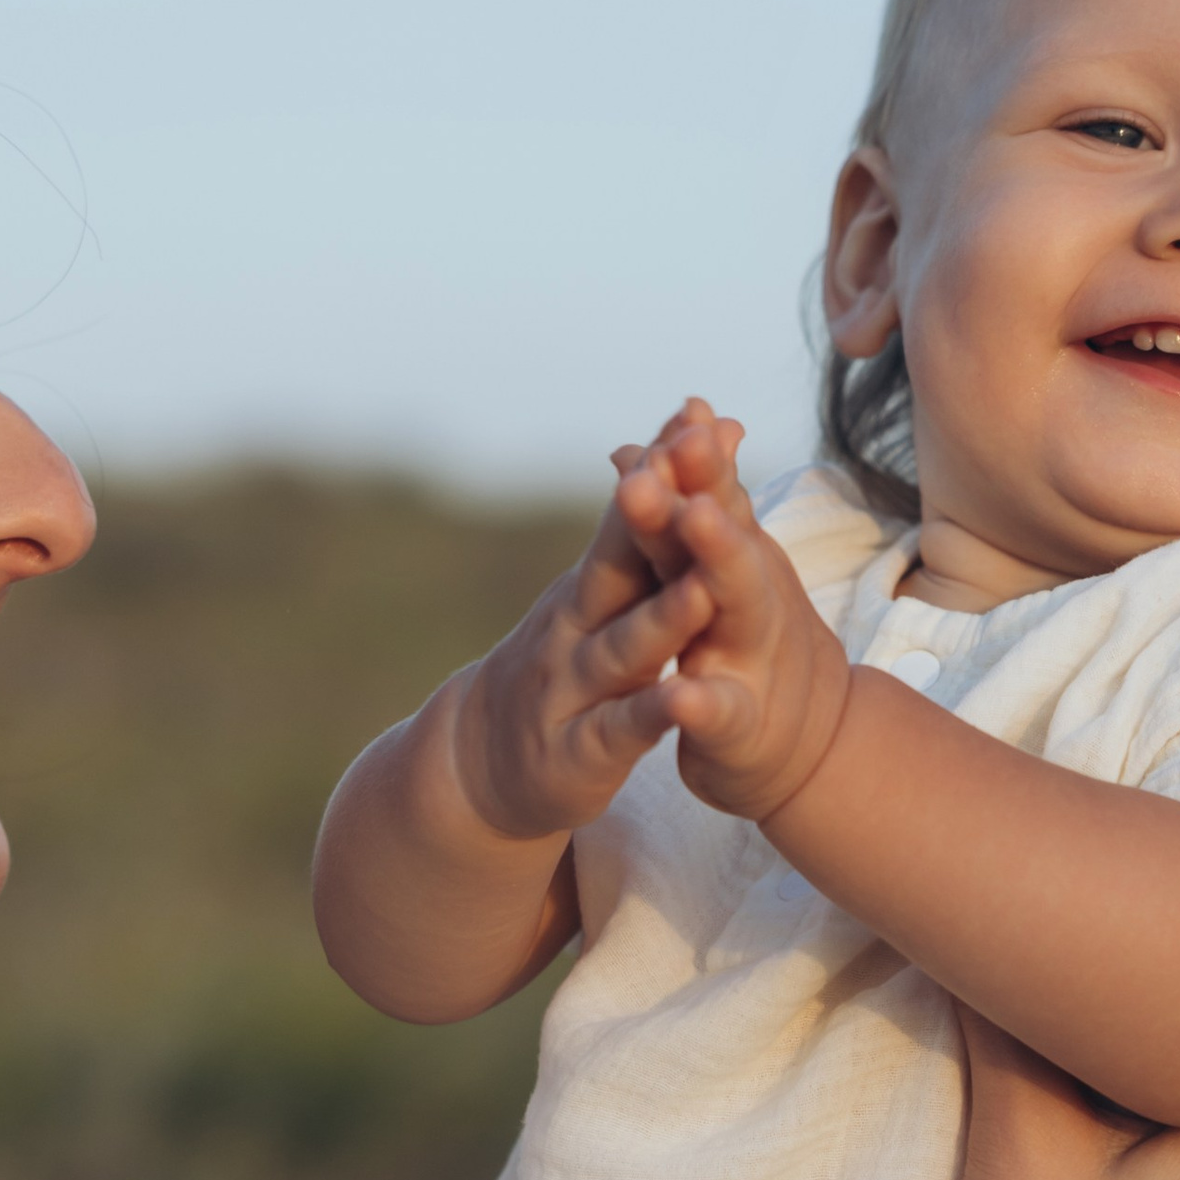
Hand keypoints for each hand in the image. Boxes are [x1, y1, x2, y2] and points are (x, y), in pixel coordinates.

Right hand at [447, 450, 719, 842]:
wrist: (476, 765)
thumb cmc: (559, 670)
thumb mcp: (594, 598)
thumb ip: (638, 533)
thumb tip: (681, 436)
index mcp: (591, 586)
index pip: (629, 516)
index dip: (662, 467)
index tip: (699, 414)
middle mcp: (575, 627)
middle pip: (618, 565)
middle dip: (653, 514)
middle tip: (690, 463)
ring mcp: (572, 690)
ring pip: (623, 649)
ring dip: (662, 619)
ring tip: (703, 589)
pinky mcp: (579, 754)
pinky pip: (619, 731)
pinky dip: (650, 715)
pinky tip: (684, 702)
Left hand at [618, 406, 854, 824]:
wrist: (805, 749)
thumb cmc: (750, 647)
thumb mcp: (724, 571)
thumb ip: (700, 501)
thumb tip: (667, 430)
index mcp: (731, 562)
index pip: (711, 497)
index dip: (700, 455)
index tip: (688, 406)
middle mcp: (745, 599)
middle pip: (724, 535)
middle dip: (704, 485)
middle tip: (680, 442)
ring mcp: (747, 660)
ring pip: (736, 605)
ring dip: (717, 559)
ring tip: (697, 518)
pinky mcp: (738, 728)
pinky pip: (721, 713)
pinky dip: (702, 705)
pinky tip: (682, 697)